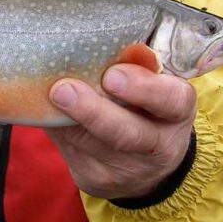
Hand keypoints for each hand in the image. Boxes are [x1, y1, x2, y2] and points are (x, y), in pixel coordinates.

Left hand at [45, 63, 196, 199]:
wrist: (147, 164)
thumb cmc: (145, 104)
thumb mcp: (155, 84)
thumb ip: (135, 66)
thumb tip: (99, 40)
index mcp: (177, 112)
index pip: (171, 100)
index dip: (143, 88)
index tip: (113, 74)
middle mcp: (158, 147)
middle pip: (126, 133)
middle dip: (92, 111)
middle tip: (63, 89)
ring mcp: (127, 170)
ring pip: (89, 145)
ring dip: (64, 119)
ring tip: (48, 95)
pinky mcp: (96, 180)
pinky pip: (69, 152)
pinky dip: (55, 128)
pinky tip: (45, 110)